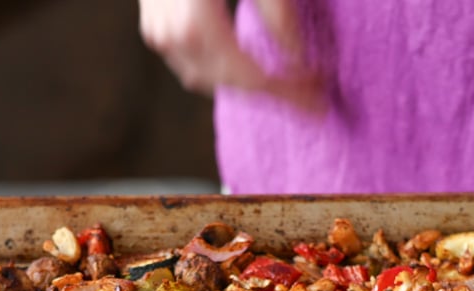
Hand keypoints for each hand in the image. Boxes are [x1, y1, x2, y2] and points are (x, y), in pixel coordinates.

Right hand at [138, 0, 320, 109]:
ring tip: (288, 82)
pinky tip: (252, 62)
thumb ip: (277, 11)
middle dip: (272, 92)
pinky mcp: (154, 21)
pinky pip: (191, 59)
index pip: (249, 75)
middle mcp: (168, 32)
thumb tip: (296, 55)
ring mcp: (156, 29)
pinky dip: (223, 67)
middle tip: (313, 94)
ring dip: (246, 82)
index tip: (320, 97)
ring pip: (204, 76)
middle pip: (227, 82)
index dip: (287, 90)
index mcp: (194, 19)